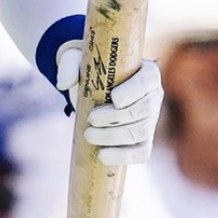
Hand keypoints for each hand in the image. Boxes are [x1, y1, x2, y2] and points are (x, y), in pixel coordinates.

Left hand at [57, 46, 163, 164]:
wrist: (94, 92)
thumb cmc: (91, 72)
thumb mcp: (78, 61)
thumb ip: (69, 66)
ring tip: (89, 135)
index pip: (148, 81)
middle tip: (91, 119)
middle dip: (117, 118)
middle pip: (144, 110)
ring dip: (114, 137)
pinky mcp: (144, 140)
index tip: (114, 99)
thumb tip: (63, 83)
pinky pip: (142, 152)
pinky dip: (124, 156)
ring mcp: (151, 120)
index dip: (134, 91)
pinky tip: (102, 156)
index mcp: (146, 72)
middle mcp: (154, 96)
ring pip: (141, 132)